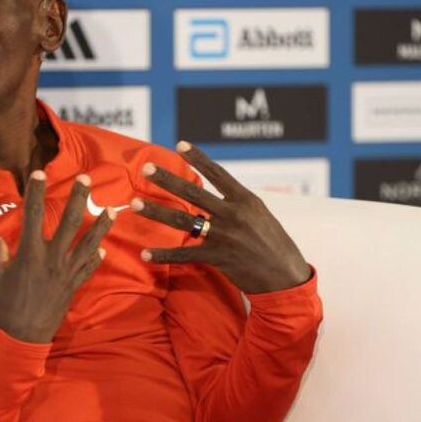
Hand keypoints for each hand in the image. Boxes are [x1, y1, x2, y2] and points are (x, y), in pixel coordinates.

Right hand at [0, 171, 115, 342]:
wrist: (20, 337)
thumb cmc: (3, 306)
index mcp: (29, 252)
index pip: (31, 214)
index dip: (35, 192)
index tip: (38, 173)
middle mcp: (52, 258)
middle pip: (69, 221)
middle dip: (78, 198)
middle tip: (86, 179)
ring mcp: (66, 272)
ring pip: (88, 243)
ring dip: (100, 226)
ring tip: (111, 211)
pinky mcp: (73, 286)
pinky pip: (88, 267)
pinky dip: (96, 257)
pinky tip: (103, 248)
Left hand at [132, 141, 311, 293]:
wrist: (286, 277)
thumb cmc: (273, 243)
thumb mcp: (259, 215)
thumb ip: (236, 203)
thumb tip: (214, 192)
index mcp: (245, 200)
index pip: (217, 173)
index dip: (198, 158)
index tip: (179, 144)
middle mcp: (233, 214)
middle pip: (193, 193)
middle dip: (167, 180)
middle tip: (146, 169)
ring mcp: (224, 235)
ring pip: (183, 220)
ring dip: (156, 211)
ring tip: (134, 203)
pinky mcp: (218, 257)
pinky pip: (185, 255)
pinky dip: (164, 255)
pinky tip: (145, 254)